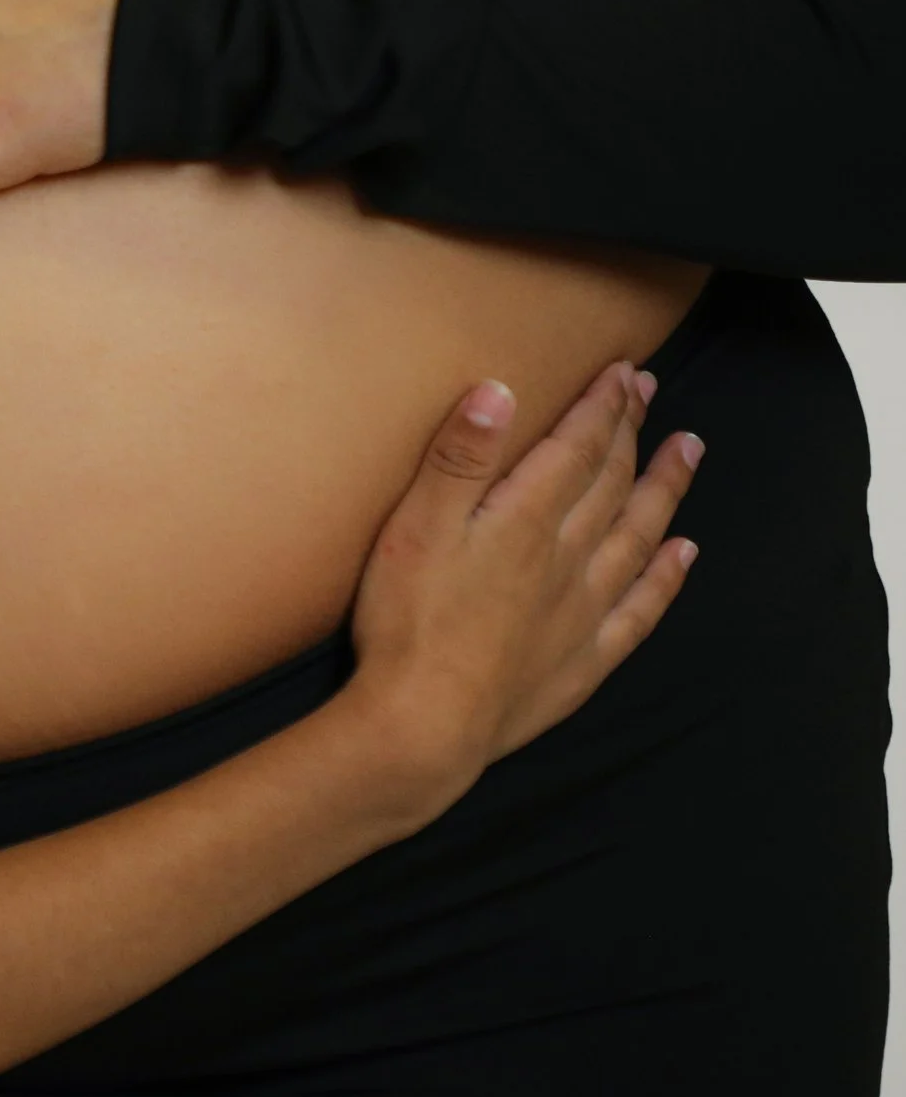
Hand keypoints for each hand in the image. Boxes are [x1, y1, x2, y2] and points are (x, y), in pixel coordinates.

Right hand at [341, 362, 701, 815]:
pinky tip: (682, 554)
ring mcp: (581, 612)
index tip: (622, 372)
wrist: (424, 724)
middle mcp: (565, 559)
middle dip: (631, 433)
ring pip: (637, 536)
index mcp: (523, 520)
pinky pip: (640, 609)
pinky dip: (666, 577)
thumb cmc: (408, 623)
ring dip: (663, 490)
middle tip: (649, 393)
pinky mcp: (581, 660)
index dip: (601, 407)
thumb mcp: (415, 527)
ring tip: (687, 452)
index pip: (576, 450)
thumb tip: (500, 391)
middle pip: (611, 484)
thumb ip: (459, 458)